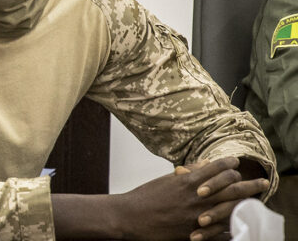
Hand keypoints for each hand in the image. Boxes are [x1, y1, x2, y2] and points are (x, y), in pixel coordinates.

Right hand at [116, 157, 267, 240]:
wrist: (131, 217)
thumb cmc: (146, 197)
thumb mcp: (166, 180)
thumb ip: (187, 173)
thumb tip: (203, 164)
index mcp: (188, 181)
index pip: (217, 168)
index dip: (229, 164)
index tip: (236, 162)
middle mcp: (196, 197)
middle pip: (232, 188)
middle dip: (251, 184)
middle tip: (263, 182)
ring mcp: (197, 215)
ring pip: (231, 209)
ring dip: (247, 205)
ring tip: (256, 203)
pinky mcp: (194, 232)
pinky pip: (221, 230)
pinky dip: (232, 226)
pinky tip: (240, 223)